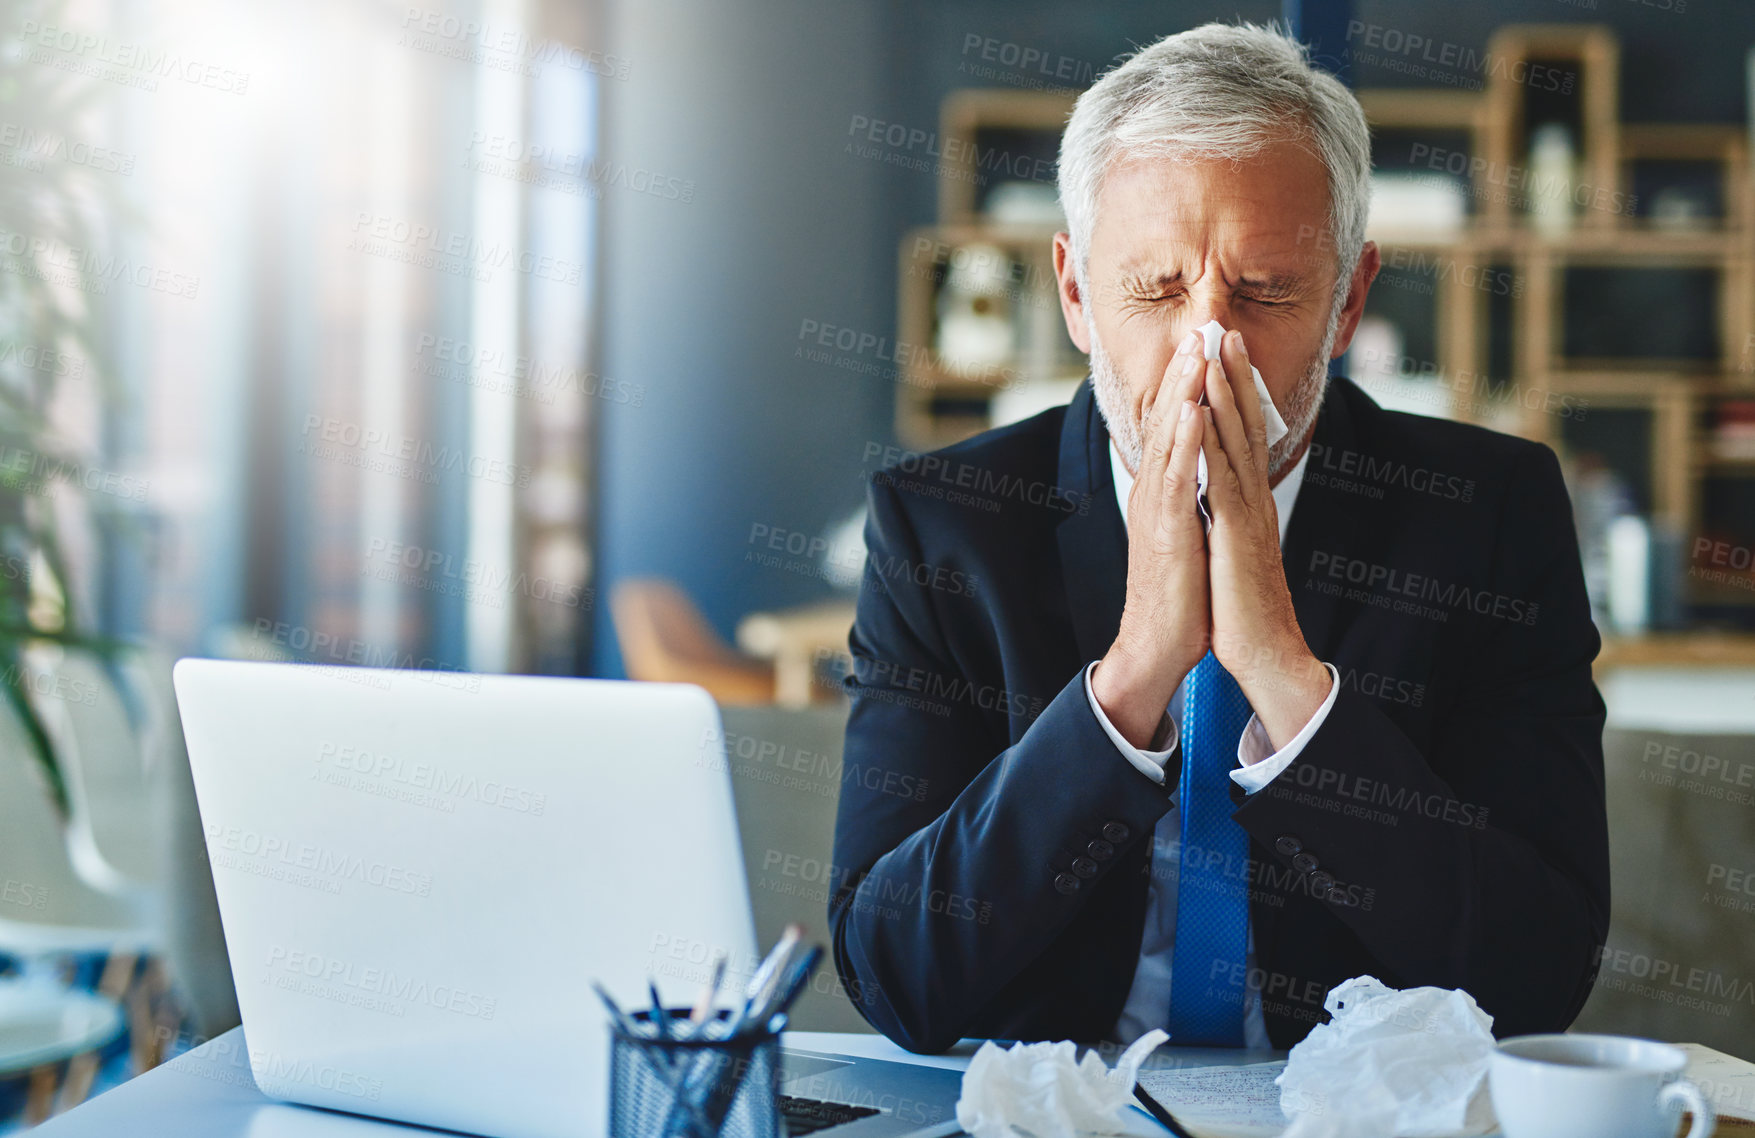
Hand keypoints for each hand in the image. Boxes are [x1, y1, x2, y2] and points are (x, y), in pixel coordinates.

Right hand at [1091, 329, 1210, 749]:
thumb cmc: (1178, 593)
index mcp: (1163, 490)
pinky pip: (1177, 478)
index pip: (1176, 425)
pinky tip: (1195, 411)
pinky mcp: (1166, 531)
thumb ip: (1191, 497)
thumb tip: (1205, 470)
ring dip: (1183, 392)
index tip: (1204, 343)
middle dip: (1184, 371)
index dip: (1188, 382)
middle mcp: (1155, 491)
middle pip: (1169, 420)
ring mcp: (1158, 509)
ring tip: (1195, 352)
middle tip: (1199, 325)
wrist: (1158, 644)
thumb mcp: (1187, 533)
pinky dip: (1185, 441)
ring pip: (1170, 439)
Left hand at [1198, 330, 1328, 750]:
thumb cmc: (1246, 610)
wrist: (1266, 654)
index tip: (1225, 352)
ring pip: (1235, 440)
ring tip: (1216, 349)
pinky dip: (1212, 439)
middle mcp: (1252, 500)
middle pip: (1244, 424)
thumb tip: (1221, 503)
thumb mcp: (1235, 553)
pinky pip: (1222, 476)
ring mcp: (1245, 513)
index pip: (1244, 436)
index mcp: (1249, 504)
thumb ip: (1230, 522)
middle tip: (1224, 326)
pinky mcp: (1233, 532)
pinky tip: (1202, 409)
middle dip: (1232, 374)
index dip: (1235, 391)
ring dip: (1225, 391)